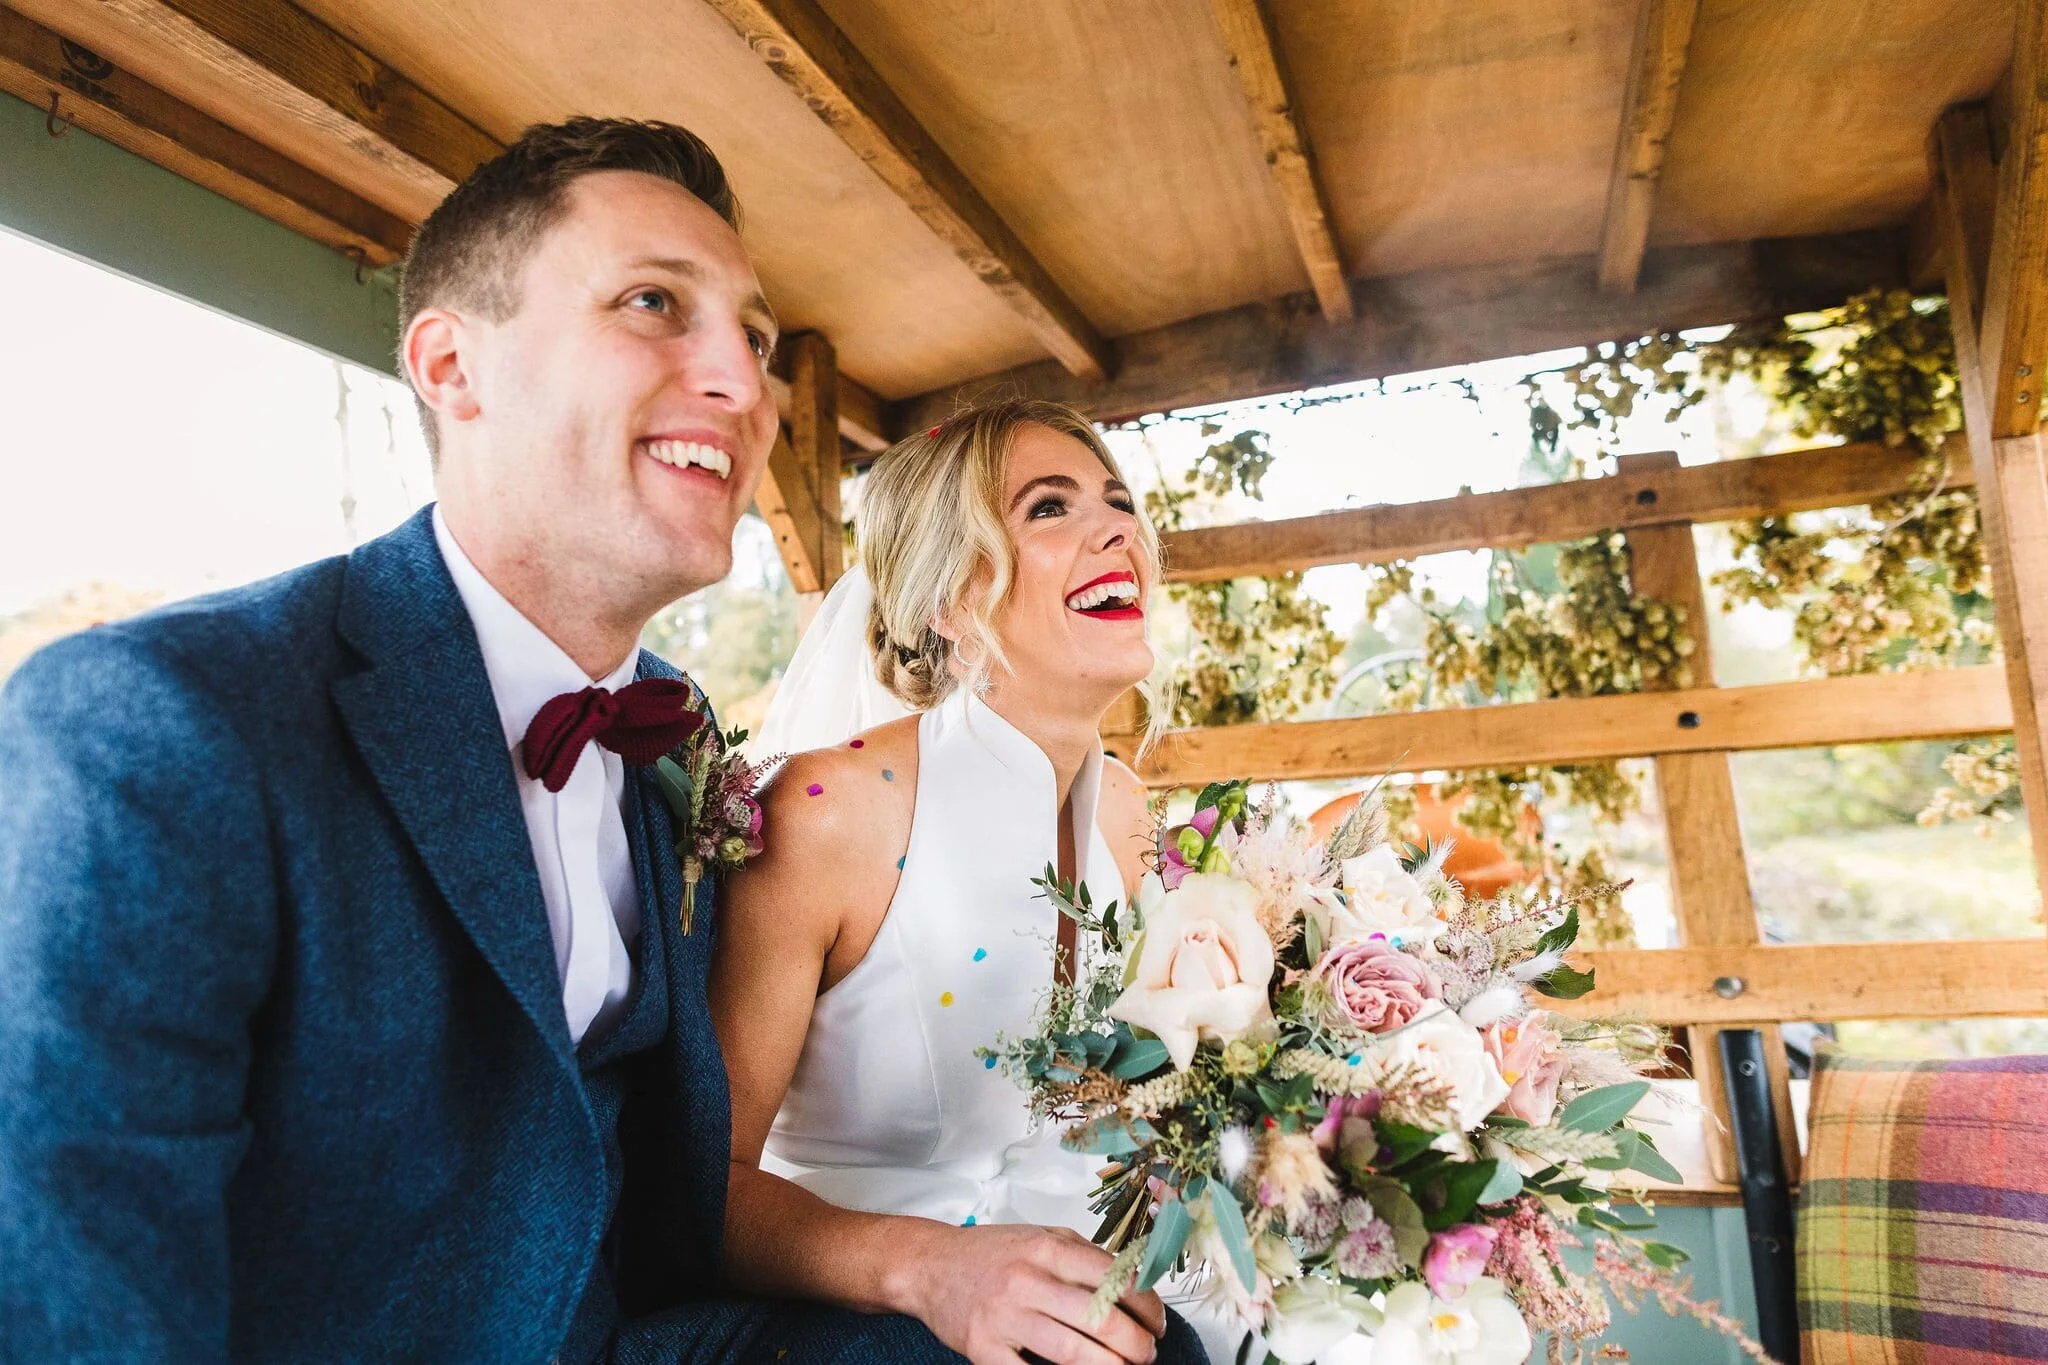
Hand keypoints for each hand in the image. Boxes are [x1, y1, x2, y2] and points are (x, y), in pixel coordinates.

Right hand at [900, 1223, 1167, 1364]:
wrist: (930, 1266)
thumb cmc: (991, 1253)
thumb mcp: (1042, 1237)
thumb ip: (1085, 1256)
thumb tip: (1135, 1282)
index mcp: (1048, 1249)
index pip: (1115, 1278)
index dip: (1147, 1305)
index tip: (1158, 1321)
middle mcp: (1028, 1280)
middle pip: (1101, 1320)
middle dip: (1137, 1345)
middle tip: (1147, 1354)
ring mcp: (1005, 1317)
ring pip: (1073, 1353)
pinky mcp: (984, 1348)